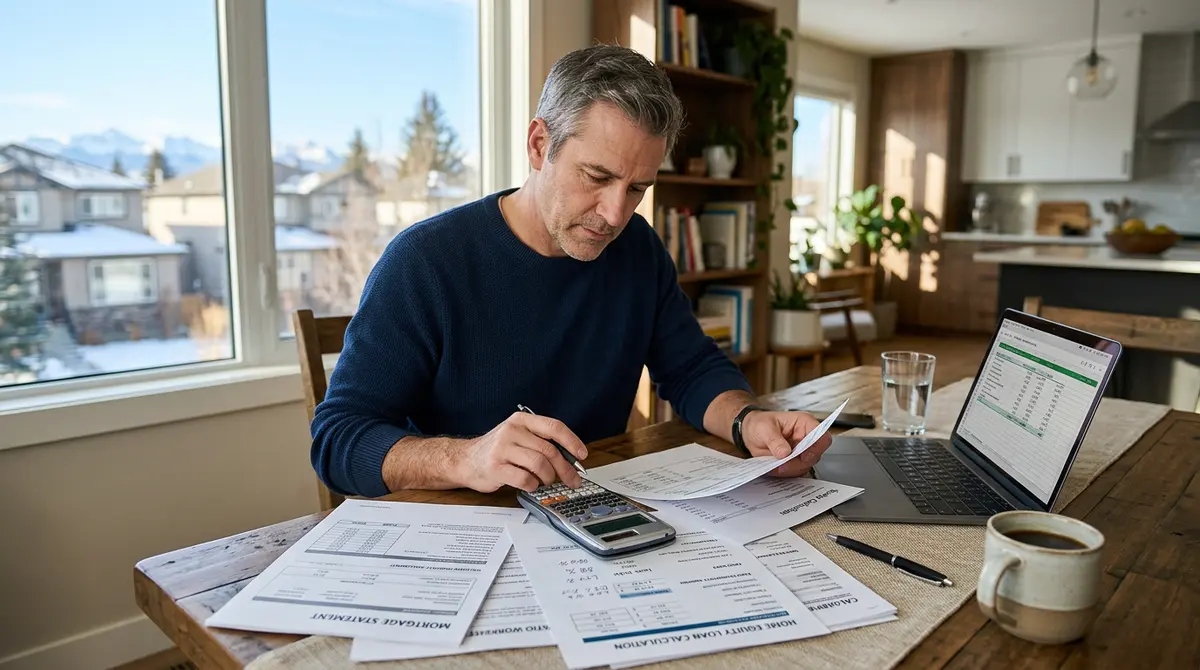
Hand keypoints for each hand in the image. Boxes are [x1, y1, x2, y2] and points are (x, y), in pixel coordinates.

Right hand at [458, 412, 587, 492]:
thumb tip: (571, 459)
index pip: (554, 427)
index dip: (572, 442)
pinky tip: (530, 485)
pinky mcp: (495, 467)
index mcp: (521, 420)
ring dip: (549, 477)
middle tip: (572, 480)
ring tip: (546, 481)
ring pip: (539, 464)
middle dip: (565, 468)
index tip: (582, 456)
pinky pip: (525, 479)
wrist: (465, 460)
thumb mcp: (518, 436)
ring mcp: (502, 449)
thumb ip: (540, 441)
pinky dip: (533, 485)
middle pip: (549, 449)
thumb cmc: (497, 450)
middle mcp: (512, 431)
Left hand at [740, 410, 832, 476]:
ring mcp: (802, 451)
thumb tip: (785, 452)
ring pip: (805, 466)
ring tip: (775, 465)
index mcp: (804, 423)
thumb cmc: (760, 424)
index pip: (822, 437)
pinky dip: (785, 473)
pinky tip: (774, 467)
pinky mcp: (795, 462)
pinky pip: (796, 472)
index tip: (803, 456)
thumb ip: (775, 440)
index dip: (816, 448)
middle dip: (798, 463)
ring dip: (790, 469)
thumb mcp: (764, 428)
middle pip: (815, 456)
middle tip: (782, 464)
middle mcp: (806, 438)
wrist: (750, 433)